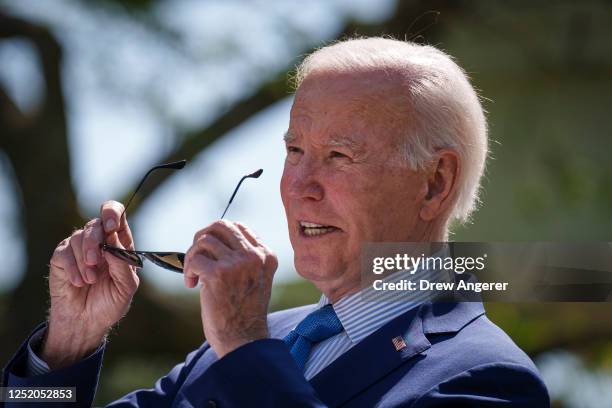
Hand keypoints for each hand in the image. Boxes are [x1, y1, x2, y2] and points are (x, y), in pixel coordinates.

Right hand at [42, 200, 139, 368]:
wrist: (86, 322)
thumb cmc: (110, 303)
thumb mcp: (125, 287)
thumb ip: (123, 263)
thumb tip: (113, 239)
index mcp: (119, 243)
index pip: (117, 214)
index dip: (112, 213)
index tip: (110, 227)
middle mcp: (99, 241)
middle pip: (96, 224)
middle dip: (95, 242)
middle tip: (95, 263)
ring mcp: (79, 248)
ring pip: (79, 237)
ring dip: (84, 261)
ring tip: (90, 281)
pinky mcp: (61, 257)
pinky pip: (64, 252)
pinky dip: (72, 269)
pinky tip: (78, 283)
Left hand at [184, 220, 277, 357]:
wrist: (244, 340)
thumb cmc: (244, 313)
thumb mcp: (255, 279)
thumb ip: (244, 258)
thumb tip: (213, 240)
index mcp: (266, 255)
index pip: (240, 227)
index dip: (219, 236)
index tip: (210, 253)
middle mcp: (254, 256)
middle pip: (221, 225)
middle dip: (202, 237)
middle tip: (196, 256)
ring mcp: (237, 263)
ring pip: (205, 240)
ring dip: (192, 256)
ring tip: (193, 274)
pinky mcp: (219, 274)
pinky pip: (195, 259)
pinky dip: (188, 270)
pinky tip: (191, 284)